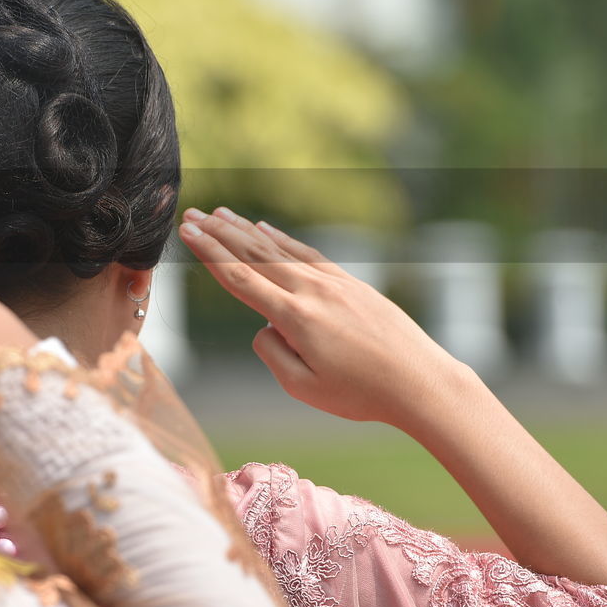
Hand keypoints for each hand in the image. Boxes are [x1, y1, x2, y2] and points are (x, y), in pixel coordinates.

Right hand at [178, 207, 471, 429]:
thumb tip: (264, 327)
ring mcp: (332, 282)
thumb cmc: (361, 394)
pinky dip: (281, 238)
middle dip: (219, 233)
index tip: (186, 232)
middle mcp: (311, 290)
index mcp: (295, 317)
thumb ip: (271, 353)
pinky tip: (264, 228)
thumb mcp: (303, 388)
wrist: (420, 381)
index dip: (208, 254)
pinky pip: (306, 253)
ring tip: (219, 213)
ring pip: (278, 248)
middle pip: (254, 254)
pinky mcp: (350, 283)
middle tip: (192, 214)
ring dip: (245, 229)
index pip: (239, 278)